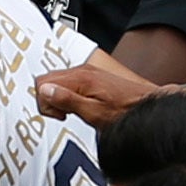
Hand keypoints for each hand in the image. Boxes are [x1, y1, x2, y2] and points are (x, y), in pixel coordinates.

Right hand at [33, 62, 160, 129]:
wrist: (143, 105)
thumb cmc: (123, 111)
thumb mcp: (92, 112)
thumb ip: (67, 100)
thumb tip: (45, 91)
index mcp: (79, 78)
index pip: (42, 83)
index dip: (44, 102)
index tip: (58, 114)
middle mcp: (81, 71)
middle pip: (46, 80)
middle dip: (48, 100)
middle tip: (63, 114)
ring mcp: (85, 73)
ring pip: (55, 82)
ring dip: (57, 99)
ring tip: (70, 112)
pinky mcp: (90, 77)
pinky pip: (67, 83)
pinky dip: (66, 96)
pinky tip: (77, 107)